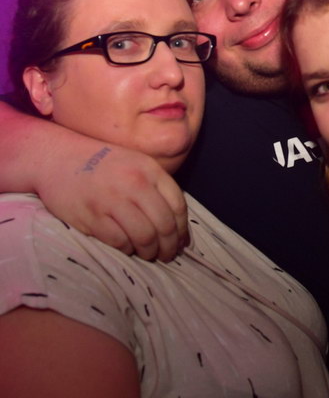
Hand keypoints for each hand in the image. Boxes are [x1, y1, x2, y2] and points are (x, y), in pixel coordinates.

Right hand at [35, 143, 187, 261]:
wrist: (61, 158)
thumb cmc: (104, 164)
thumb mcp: (137, 163)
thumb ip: (156, 186)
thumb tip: (176, 222)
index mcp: (150, 170)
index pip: (177, 205)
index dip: (183, 229)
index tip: (183, 241)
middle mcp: (135, 184)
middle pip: (164, 224)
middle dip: (170, 246)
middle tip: (169, 255)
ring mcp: (113, 200)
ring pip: (145, 237)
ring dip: (151, 252)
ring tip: (150, 255)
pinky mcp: (93, 216)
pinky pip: (120, 242)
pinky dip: (128, 250)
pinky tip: (129, 249)